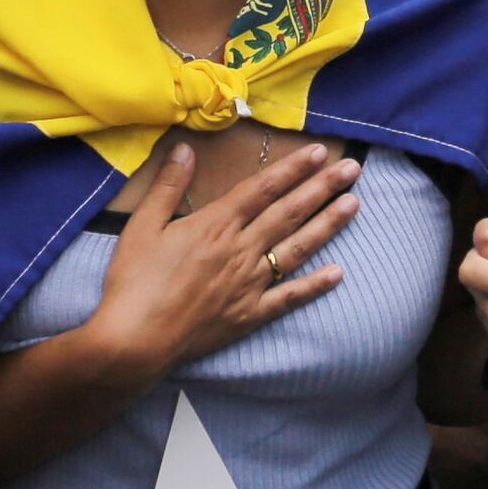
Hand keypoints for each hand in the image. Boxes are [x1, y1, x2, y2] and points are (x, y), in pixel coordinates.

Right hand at [93, 134, 360, 377]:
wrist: (135, 340)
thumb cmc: (133, 281)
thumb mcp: (142, 226)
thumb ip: (168, 186)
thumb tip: (186, 148)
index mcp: (215, 225)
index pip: (263, 189)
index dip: (293, 168)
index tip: (319, 151)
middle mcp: (240, 250)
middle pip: (289, 213)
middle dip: (322, 188)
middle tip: (352, 169)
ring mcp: (249, 284)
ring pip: (297, 248)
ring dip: (327, 225)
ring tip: (354, 205)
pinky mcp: (249, 315)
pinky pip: (289, 298)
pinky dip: (315, 286)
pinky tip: (338, 273)